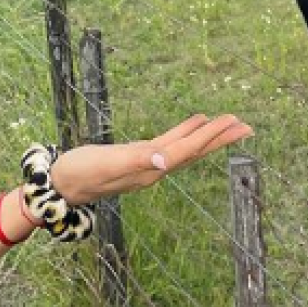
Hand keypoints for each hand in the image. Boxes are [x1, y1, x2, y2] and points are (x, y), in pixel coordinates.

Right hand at [48, 114, 252, 204]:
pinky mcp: (138, 156)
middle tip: (247, 126)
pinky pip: (170, 142)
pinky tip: (194, 123)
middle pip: (195, 151)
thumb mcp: (106, 164)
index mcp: (152, 169)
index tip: (235, 124)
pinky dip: (185, 132)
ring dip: (207, 135)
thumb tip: (165, 162)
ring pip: (186, 147)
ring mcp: (148, 163)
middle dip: (221, 138)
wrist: (60, 183)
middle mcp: (155, 168)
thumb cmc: (79, 172)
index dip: (212, 137)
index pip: (188, 150)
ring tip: (229, 122)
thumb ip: (135, 161)